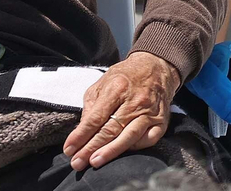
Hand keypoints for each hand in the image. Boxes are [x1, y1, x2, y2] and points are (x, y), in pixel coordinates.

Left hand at [63, 52, 179, 170]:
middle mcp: (135, 101)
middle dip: (91, 148)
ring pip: (128, 137)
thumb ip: (92, 105)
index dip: (81, 135)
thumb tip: (82, 130)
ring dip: (110, 152)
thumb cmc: (125, 77)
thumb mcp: (103, 83)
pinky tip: (121, 154)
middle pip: (110, 130)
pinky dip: (134, 148)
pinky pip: (148, 140)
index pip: (96, 117)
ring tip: (94, 162)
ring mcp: (150, 112)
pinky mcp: (161, 121)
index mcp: (117, 88)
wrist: (156, 68)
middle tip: (77, 162)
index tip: (69, 149)